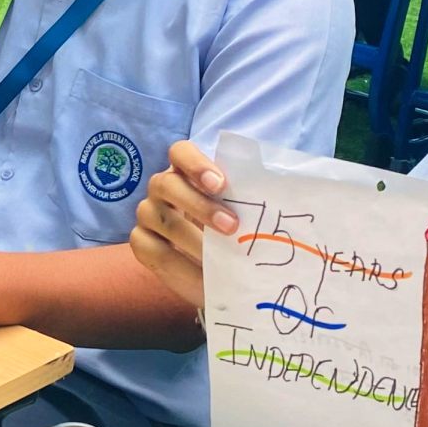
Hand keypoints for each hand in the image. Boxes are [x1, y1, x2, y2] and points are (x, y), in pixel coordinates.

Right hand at [127, 141, 237, 314]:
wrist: (222, 273)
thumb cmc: (235, 233)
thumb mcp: (246, 214)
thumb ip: (253, 200)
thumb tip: (286, 195)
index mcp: (187, 170)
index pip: (180, 153)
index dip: (196, 165)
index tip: (220, 185)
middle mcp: (163, 187)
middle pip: (166, 183)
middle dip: (199, 205)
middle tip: (231, 226)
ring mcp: (148, 213)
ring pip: (156, 215)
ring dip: (190, 236)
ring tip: (217, 256)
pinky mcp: (141, 242)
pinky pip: (151, 248)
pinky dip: (178, 263)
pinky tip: (202, 274)